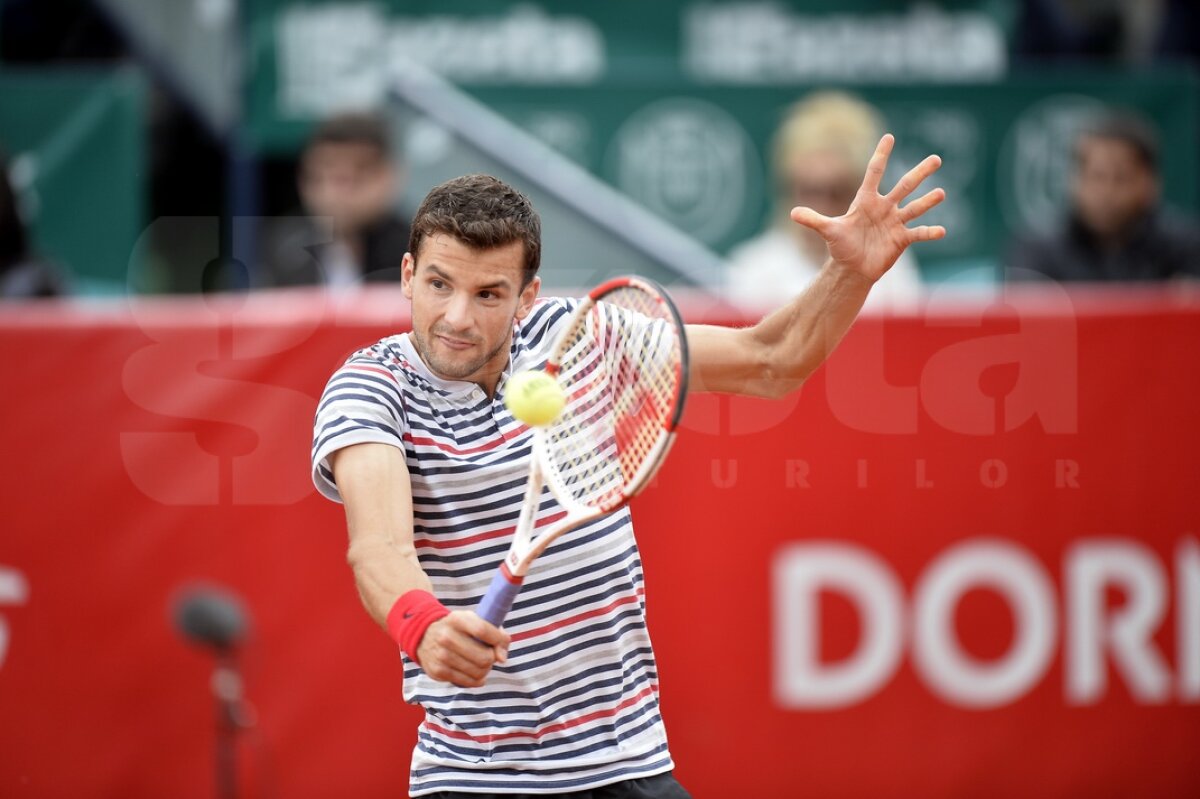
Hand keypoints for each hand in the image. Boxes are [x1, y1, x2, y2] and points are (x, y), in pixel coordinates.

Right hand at [416, 610, 510, 687]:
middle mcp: (446, 636)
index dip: (498, 639)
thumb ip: (495, 633)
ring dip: (486, 669)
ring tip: (481, 663)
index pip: (483, 630)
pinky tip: (474, 672)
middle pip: (484, 657)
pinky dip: (477, 679)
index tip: (502, 642)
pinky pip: (468, 682)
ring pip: (478, 672)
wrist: (424, 636)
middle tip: (489, 654)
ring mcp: (441, 655)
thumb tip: (502, 658)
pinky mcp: (438, 671)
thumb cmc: (458, 628)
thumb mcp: (473, 621)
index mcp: (457, 619)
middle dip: (492, 658)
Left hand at [790, 134, 945, 282]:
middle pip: (904, 186)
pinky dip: (929, 232)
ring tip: (941, 193)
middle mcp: (884, 207)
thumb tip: (793, 212)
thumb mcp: (828, 231)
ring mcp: (895, 222)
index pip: (874, 173)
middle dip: (920, 173)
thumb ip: (813, 220)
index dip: (881, 156)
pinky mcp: (902, 239)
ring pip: (915, 208)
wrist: (852, 267)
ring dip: (928, 201)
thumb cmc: (841, 246)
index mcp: (866, 200)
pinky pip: (918, 233)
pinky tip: (941, 231)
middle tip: (936, 159)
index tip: (889, 137)